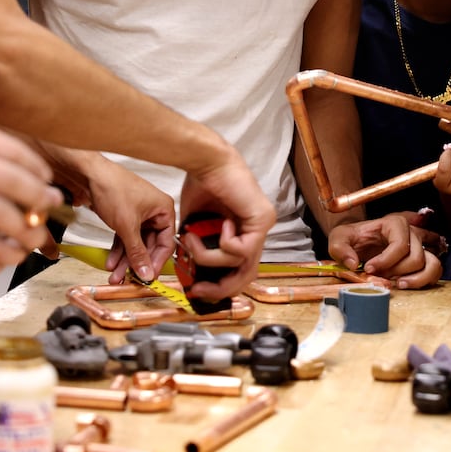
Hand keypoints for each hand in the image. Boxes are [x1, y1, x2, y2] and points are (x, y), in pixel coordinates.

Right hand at [0, 117, 60, 248]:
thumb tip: (7, 159)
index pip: (12, 148)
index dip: (35, 166)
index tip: (45, 176)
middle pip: (15, 179)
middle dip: (39, 195)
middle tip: (50, 202)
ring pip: (2, 210)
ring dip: (24, 221)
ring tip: (33, 225)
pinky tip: (0, 234)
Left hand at [72, 155, 176, 284]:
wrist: (89, 174)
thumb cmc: (113, 188)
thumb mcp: (127, 225)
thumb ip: (137, 252)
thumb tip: (146, 272)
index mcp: (164, 209)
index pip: (167, 243)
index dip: (157, 261)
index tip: (148, 276)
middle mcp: (154, 212)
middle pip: (150, 245)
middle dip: (137, 263)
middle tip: (129, 279)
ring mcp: (139, 214)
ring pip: (136, 244)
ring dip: (125, 260)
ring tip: (116, 275)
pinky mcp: (125, 216)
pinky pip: (125, 238)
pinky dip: (118, 250)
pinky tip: (112, 262)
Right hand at [172, 150, 275, 300]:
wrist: (206, 162)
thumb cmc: (202, 185)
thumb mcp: (196, 226)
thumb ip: (197, 248)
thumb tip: (188, 270)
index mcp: (244, 233)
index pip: (241, 271)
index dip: (220, 286)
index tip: (196, 290)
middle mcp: (257, 232)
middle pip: (247, 276)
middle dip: (220, 288)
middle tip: (198, 289)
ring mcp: (263, 226)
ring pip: (241, 264)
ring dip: (208, 257)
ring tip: (193, 239)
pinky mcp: (262, 220)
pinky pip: (241, 249)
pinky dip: (224, 242)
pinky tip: (221, 221)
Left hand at [327, 212, 443, 288]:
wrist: (360, 242)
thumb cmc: (354, 238)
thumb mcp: (339, 237)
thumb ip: (340, 247)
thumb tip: (352, 263)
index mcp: (394, 223)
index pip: (400, 244)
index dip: (386, 261)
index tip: (369, 269)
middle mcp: (412, 232)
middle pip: (416, 257)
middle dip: (396, 271)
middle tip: (380, 276)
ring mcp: (421, 246)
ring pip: (432, 264)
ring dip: (416, 279)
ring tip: (398, 284)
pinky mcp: (424, 259)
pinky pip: (435, 272)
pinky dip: (423, 281)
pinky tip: (405, 284)